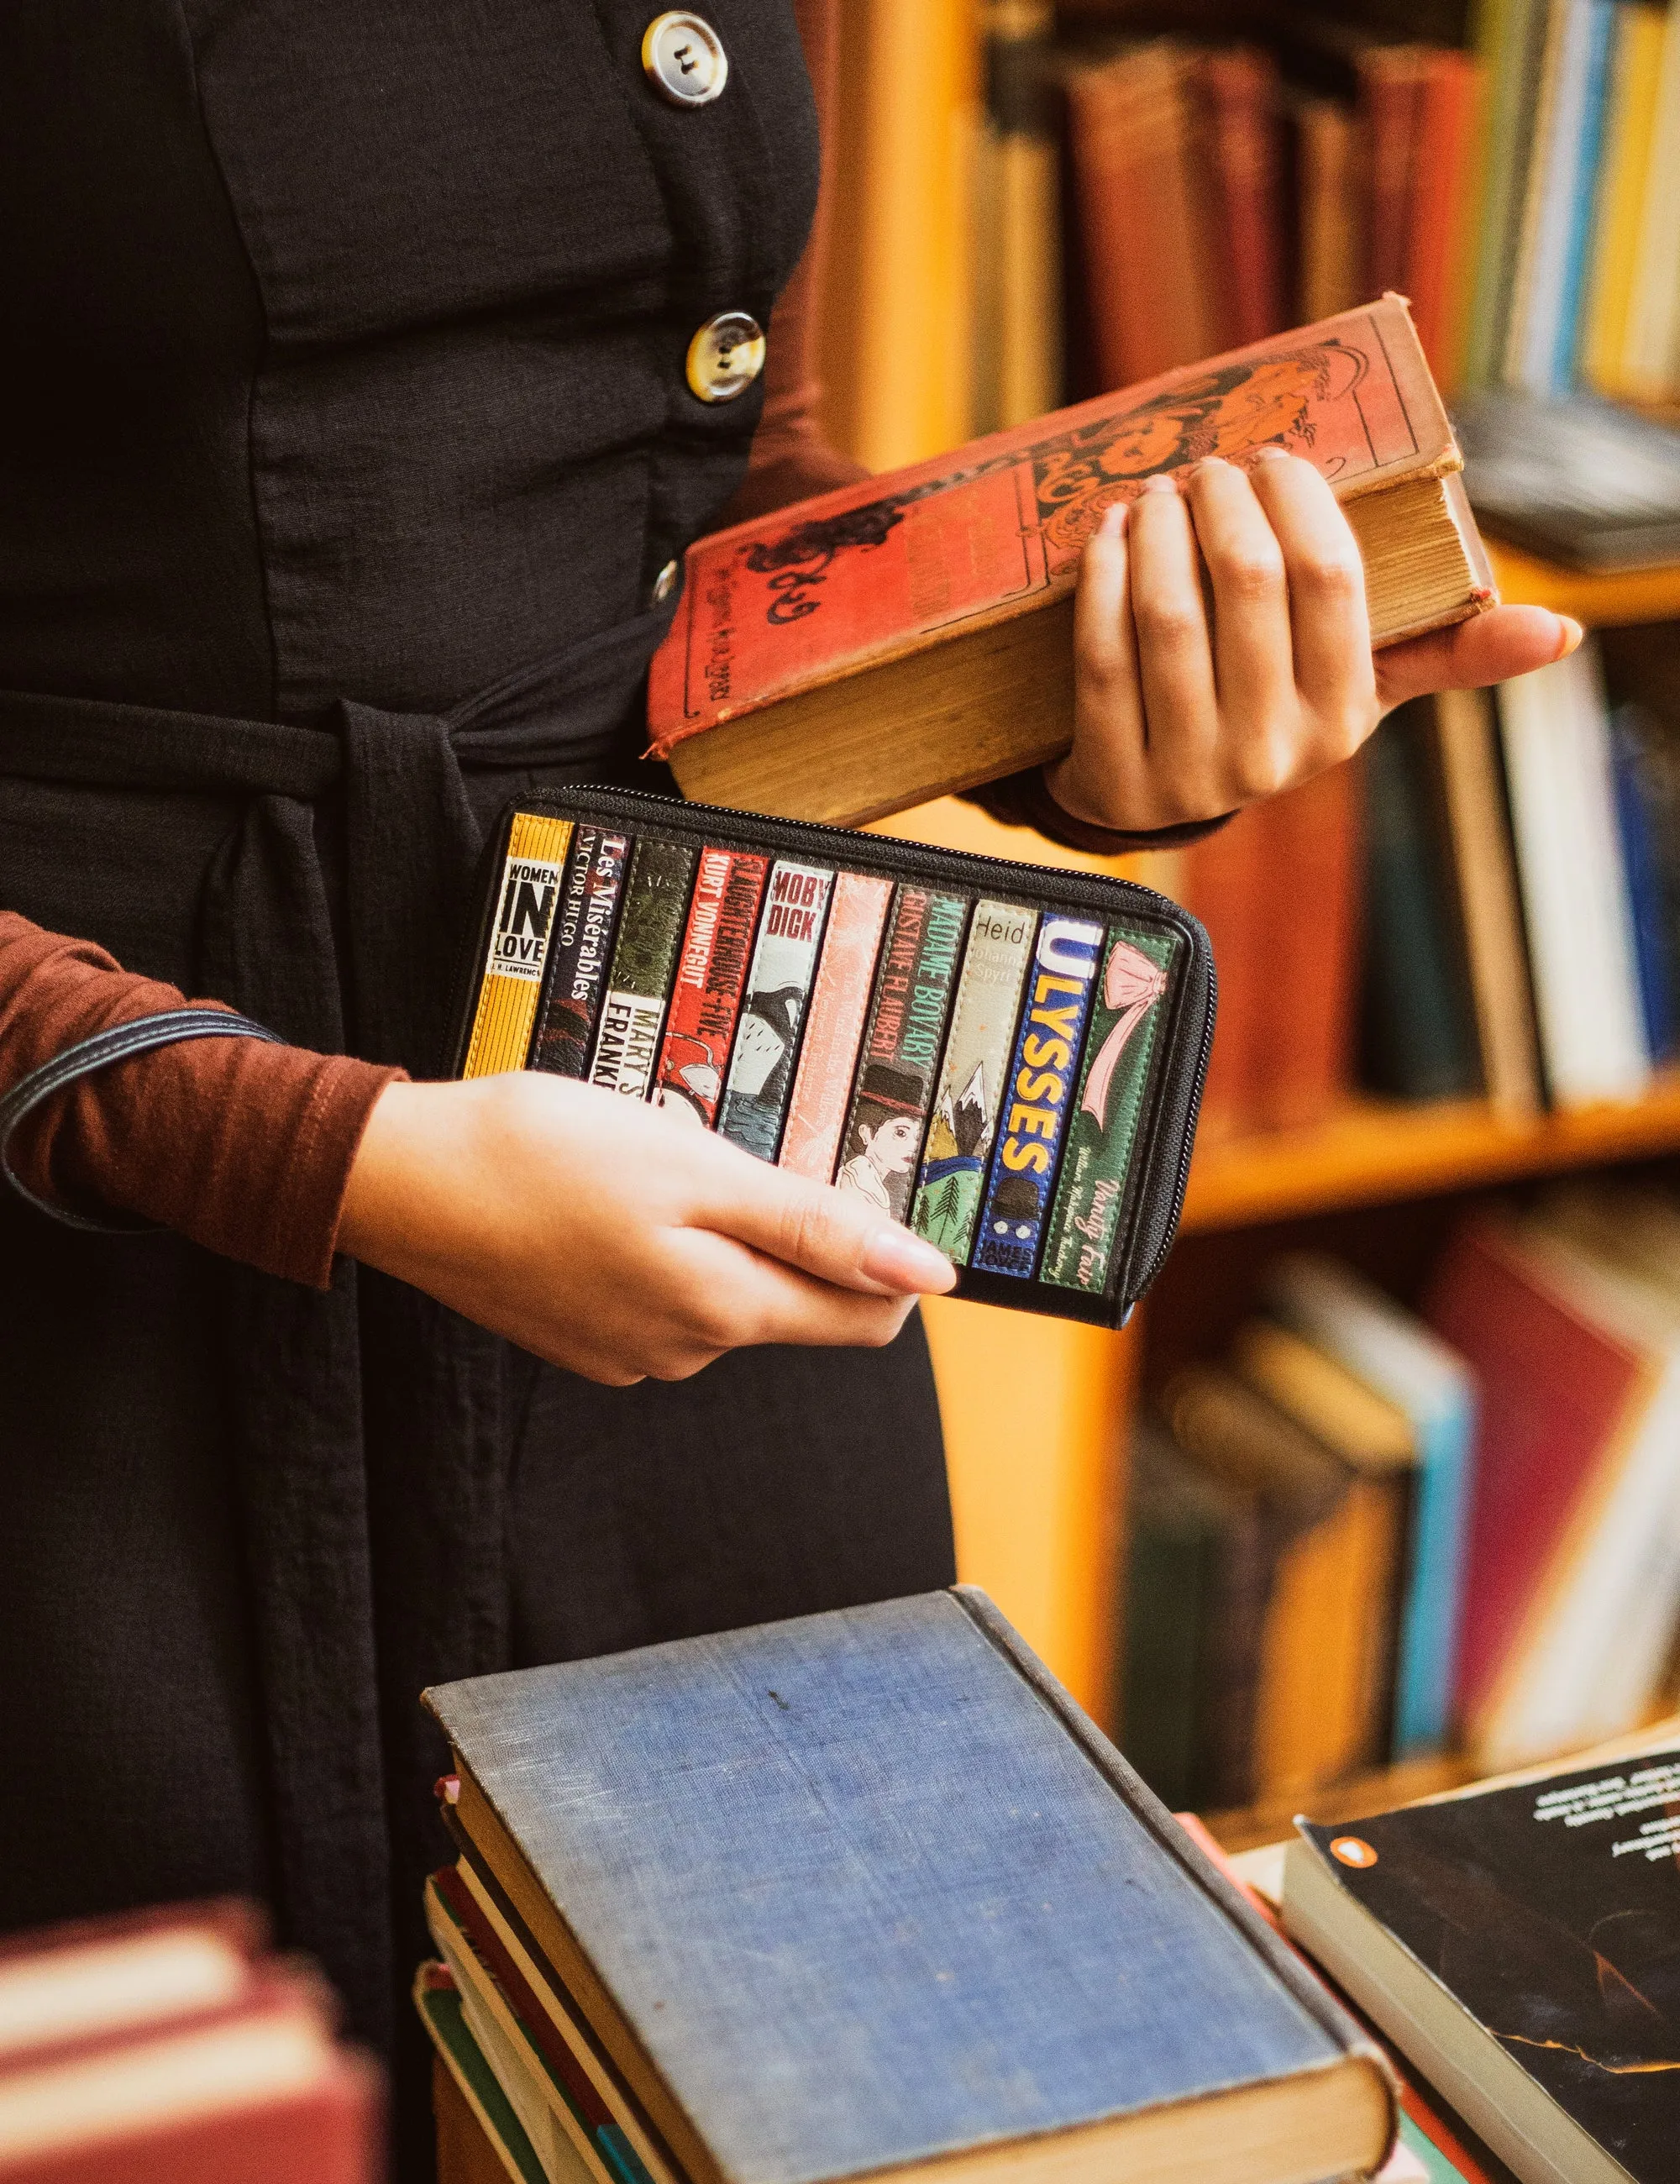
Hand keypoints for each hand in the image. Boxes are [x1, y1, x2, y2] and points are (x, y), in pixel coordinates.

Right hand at [337, 1073, 954, 1385]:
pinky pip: (658, 1291)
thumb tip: (924, 1274)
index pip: (866, 1316)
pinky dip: (657, 1242)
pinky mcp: (583, 1335)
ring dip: (715, 1229)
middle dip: (787, 1228)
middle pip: (792, 1298)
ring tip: (655, 1162)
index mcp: (726, 1311)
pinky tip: (612, 1196)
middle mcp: (686, 1349)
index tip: (859, 1183)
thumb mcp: (697, 1169)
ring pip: (721, 1289)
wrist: (402, 1179)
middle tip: (736, 1148)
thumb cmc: (542, 1156)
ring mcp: (629, 1350)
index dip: (881, 1252)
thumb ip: (815, 1227)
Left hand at [1049, 450, 1581, 832]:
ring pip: (1168, 613)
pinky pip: (1103, 653)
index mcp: (1343, 715)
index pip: (1331, 578)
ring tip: (1154, 493)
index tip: (1271, 459)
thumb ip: (1448, 651)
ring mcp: (1189, 769)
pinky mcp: (1114, 776)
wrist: (1156, 799)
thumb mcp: (1359, 688)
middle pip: (1246, 582)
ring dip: (1155, 530)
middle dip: (1220, 500)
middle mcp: (1272, 752)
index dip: (1296, 500)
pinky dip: (1101, 578)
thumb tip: (1563, 634)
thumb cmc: (1271, 709)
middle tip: (1205, 467)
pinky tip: (1108, 535)